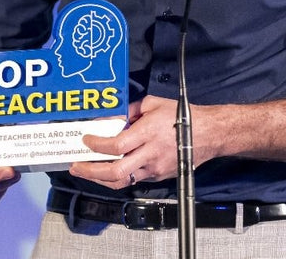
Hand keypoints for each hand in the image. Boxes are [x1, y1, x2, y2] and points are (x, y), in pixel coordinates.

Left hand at [69, 96, 184, 189]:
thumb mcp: (154, 104)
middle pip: (116, 171)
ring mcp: (155, 168)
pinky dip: (117, 177)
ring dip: (100, 178)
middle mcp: (150, 153)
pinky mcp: (158, 175)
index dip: (97, 144)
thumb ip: (131, 111)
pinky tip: (106, 171)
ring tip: (85, 172)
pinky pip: (134, 179)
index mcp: (149, 133)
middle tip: (76, 165)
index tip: (86, 140)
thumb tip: (112, 118)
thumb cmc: (182, 117)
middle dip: (91, 170)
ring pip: (123, 181)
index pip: (117, 145)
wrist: (208, 134)